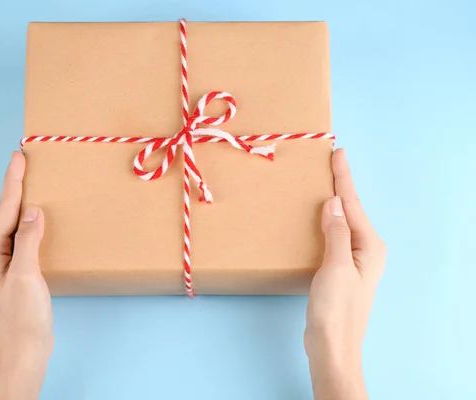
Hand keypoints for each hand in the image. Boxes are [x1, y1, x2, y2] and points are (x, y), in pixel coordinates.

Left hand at [0, 152, 52, 399]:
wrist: (25, 348)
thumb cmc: (24, 316)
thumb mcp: (27, 276)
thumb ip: (28, 240)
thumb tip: (33, 210)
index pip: (4, 209)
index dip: (13, 181)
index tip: (19, 156)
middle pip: (5, 212)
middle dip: (15, 186)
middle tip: (24, 161)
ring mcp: (2, 261)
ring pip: (13, 223)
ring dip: (22, 201)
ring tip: (31, 180)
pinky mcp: (15, 268)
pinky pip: (21, 236)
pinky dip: (29, 221)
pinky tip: (38, 216)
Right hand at [305, 149, 386, 399]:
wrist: (332, 345)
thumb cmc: (336, 308)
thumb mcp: (336, 267)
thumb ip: (335, 232)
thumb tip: (333, 202)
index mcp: (369, 246)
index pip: (352, 204)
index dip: (344, 178)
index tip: (338, 152)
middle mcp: (366, 250)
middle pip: (350, 210)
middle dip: (340, 186)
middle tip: (330, 162)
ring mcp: (354, 260)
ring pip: (341, 222)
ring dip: (333, 202)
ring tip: (322, 183)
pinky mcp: (340, 269)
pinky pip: (333, 236)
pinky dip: (325, 221)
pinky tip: (316, 217)